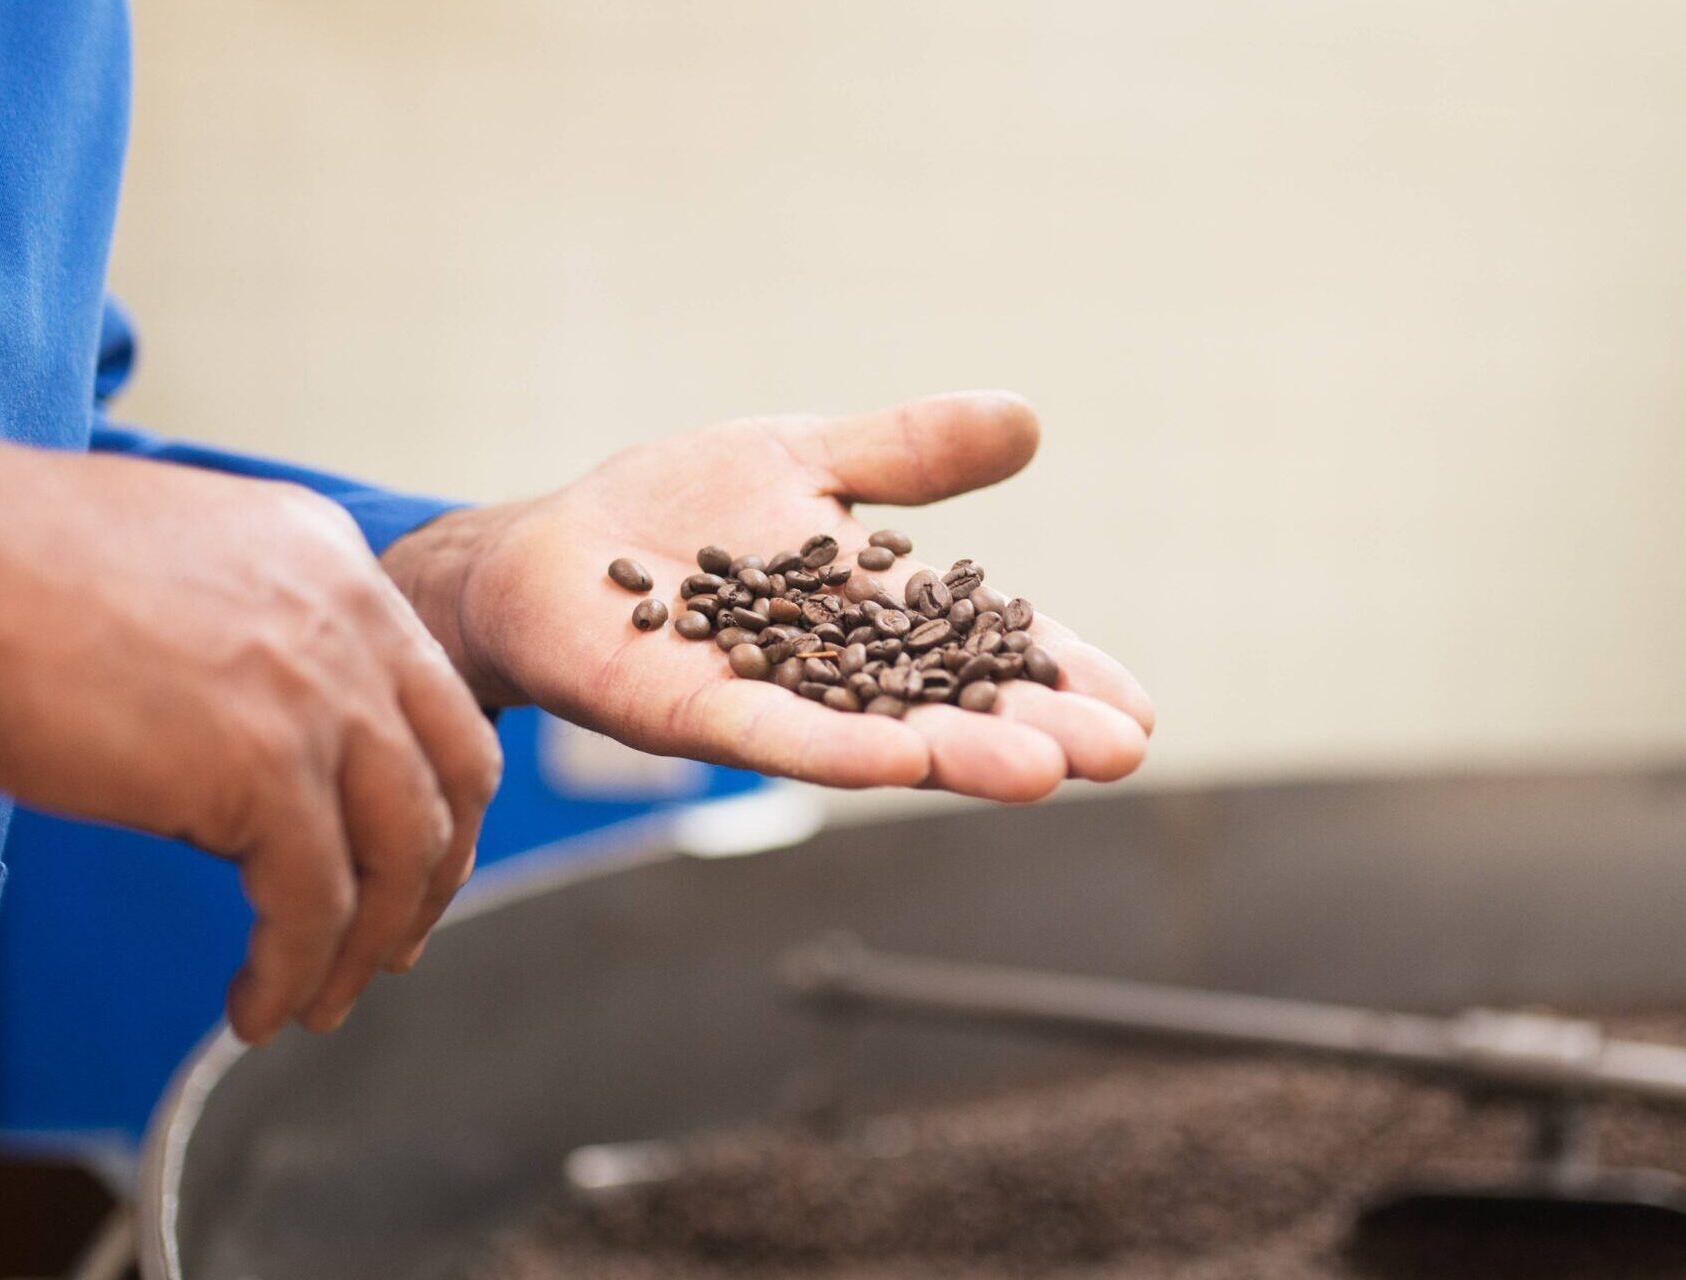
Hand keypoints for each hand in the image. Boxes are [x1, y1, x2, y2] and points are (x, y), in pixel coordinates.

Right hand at [0, 408, 501, 1041]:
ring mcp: (316, 689)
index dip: (426, 789)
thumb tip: (237, 757)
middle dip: (433, 874)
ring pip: (398, 852)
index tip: (401, 858)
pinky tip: (253, 1007)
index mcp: (327, 555)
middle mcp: (348, 613)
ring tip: (315, 1003)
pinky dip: (292, 971)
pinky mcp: (263, 768)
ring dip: (365, 946)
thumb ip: (239, 640)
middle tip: (391, 946)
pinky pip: (315, 904)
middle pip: (452, 772)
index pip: (428, 689)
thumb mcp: (170, 568)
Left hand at [387, 391, 1151, 808]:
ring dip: (957, 755)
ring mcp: (767, 699)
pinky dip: (833, 748)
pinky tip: (896, 762)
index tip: (1139, 712)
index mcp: (878, 616)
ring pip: (877, 734)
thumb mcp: (808, 459)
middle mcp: (836, 674)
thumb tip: (1027, 417)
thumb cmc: (679, 510)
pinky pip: (769, 736)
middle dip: (1033, 729)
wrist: (547, 549)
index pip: (988, 649)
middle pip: (952, 707)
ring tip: (1040, 770)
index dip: (1061, 676)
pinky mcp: (688, 710)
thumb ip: (910, 453)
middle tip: (1120, 754)